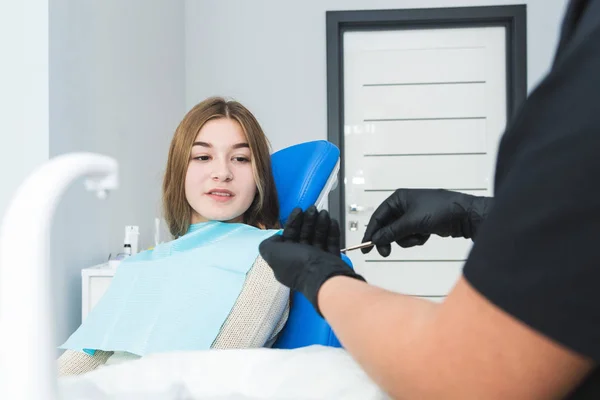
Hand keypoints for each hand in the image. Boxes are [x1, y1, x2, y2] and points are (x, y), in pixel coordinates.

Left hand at [259, 206, 364, 315]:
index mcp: (286, 260)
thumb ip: (267, 245)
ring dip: (320, 224)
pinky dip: (331, 232)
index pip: (289, 237)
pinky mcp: (332, 261)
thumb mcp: (273, 254)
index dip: (293, 223)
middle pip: (304, 236)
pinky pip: (331, 244)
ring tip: (324, 213)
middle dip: (308, 221)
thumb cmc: (299, 266)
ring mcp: (318, 262)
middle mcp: (301, 261)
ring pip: (318, 238)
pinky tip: (332, 222)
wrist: (324, 277)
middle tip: (313, 209)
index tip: (299, 210)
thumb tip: (274, 238)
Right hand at [362, 189, 491, 256]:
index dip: (371, 232)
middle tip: (386, 253)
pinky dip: (416, 239)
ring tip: (419, 237)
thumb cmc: (439, 210)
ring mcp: (413, 216)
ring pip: (399, 234)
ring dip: (407, 239)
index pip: (378, 216)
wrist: (465, 215)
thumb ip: (392, 232)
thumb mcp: (412, 222)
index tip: (366, 247)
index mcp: (398, 198)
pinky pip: (410, 236)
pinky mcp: (422, 224)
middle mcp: (403, 206)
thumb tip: (376, 240)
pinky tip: (427, 236)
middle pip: (387, 226)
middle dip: (389, 239)